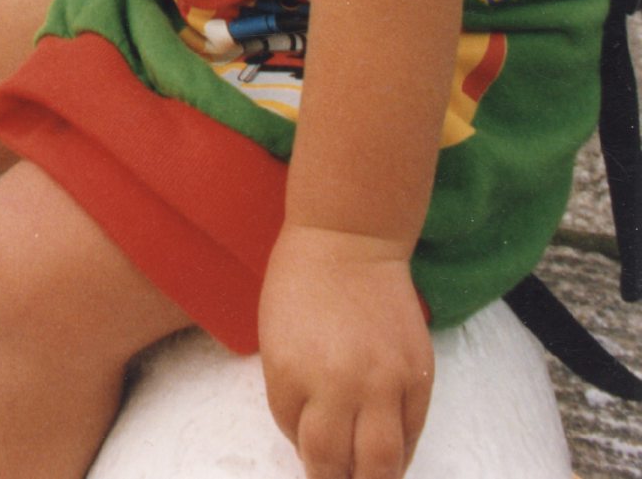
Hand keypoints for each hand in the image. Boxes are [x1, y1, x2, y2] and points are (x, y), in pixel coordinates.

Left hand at [259, 226, 433, 478]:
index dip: (312, 465)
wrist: (349, 239)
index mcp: (295, 376)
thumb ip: (292, 399)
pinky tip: (391, 453)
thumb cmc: (300, 285)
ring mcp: (386, 380)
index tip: (317, 467)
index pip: (306, 449)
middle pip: (347, 470)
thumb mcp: (275, 344)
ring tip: (368, 477)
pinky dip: (402, 451)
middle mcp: (342, 385)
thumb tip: (314, 445)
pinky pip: (414, 432)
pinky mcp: (419, 372)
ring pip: (386, 463)